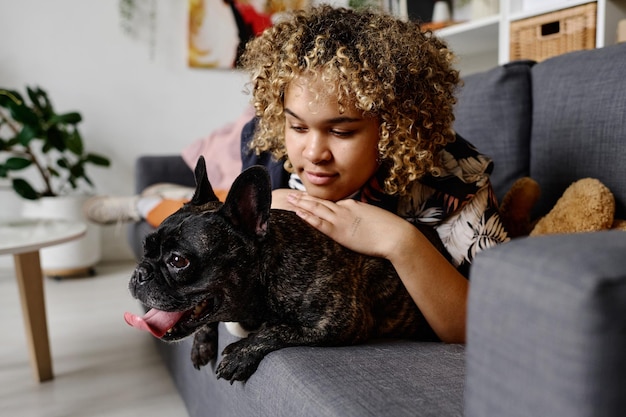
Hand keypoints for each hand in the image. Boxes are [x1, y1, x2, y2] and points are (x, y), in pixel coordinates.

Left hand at [285, 192, 412, 258]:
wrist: (396, 236)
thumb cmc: (390, 230)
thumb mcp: (373, 219)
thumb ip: (362, 218)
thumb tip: (358, 222)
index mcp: (352, 205)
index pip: (331, 203)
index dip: (317, 200)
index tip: (306, 198)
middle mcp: (344, 209)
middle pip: (320, 201)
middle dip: (304, 197)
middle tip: (291, 193)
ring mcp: (341, 219)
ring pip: (316, 208)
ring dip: (301, 203)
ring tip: (288, 199)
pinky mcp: (339, 231)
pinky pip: (319, 222)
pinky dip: (307, 216)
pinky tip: (297, 212)